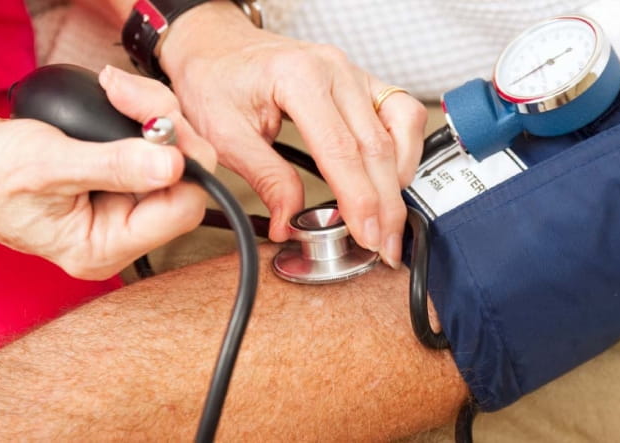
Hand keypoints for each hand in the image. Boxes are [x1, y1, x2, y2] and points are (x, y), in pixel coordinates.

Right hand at [0, 71, 215, 279]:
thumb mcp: (50, 166)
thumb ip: (115, 167)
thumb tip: (172, 164)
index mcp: (106, 246)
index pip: (182, 209)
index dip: (181, 163)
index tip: (157, 125)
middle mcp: (118, 232)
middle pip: (181, 180)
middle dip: (166, 128)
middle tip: (128, 94)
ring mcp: (116, 206)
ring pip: (169, 157)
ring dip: (151, 113)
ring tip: (114, 88)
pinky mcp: (113, 179)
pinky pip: (148, 147)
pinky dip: (138, 115)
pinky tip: (115, 95)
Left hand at [158, 1, 426, 267]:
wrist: (215, 47)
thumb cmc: (214, 80)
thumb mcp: (224, 135)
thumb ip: (265, 179)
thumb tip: (289, 223)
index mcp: (298, 77)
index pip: (341, 150)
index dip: (359, 200)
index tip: (366, 235)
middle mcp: (334, 69)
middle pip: (376, 145)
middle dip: (385, 203)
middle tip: (384, 245)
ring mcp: (352, 71)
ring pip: (400, 127)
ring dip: (401, 178)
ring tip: (390, 219)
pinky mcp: (361, 80)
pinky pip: (401, 111)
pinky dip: (405, 148)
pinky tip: (393, 177)